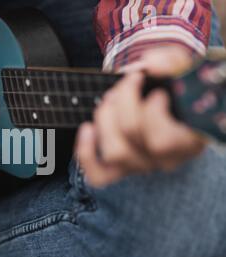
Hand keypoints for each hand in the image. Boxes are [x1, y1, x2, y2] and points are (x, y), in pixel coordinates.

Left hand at [75, 47, 206, 187]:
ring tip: (111, 99)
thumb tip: (149, 63)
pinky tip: (87, 128)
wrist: (170, 104)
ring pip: (114, 153)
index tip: (154, 91)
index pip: (161, 141)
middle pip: (132, 137)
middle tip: (128, 83)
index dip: (150, 113)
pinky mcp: (121, 170)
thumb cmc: (177, 90)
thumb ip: (171, 61)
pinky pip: (99, 175)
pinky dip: (86, 152)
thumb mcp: (182, 70)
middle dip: (123, 101)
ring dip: (105, 119)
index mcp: (188, 140)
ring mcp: (142, 166)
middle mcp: (166, 159)